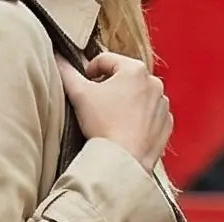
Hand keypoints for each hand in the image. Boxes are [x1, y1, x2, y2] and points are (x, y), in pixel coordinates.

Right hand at [58, 53, 172, 172]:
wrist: (122, 162)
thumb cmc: (103, 126)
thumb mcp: (80, 95)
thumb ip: (68, 73)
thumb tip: (58, 59)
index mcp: (134, 69)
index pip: (107, 60)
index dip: (91, 69)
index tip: (85, 82)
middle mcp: (154, 83)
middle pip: (125, 79)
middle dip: (111, 87)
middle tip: (98, 105)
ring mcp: (162, 105)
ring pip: (140, 97)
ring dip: (127, 103)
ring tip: (113, 120)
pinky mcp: (165, 125)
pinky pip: (151, 116)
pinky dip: (141, 120)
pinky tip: (127, 130)